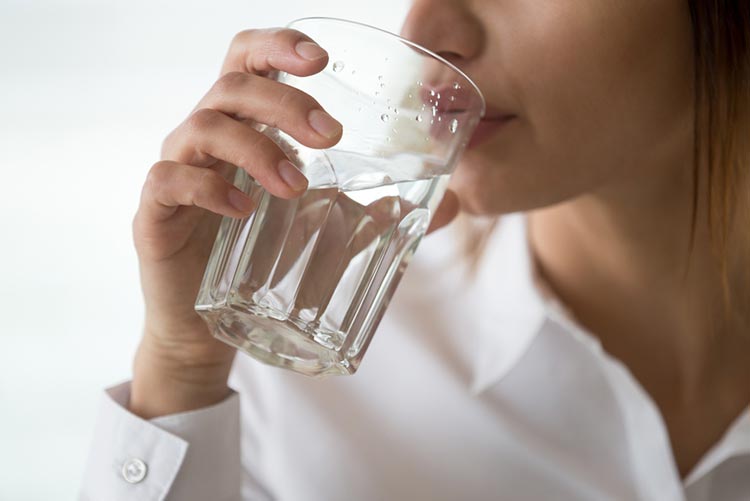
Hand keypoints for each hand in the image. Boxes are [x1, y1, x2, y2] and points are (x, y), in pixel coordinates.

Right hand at [130, 28, 343, 417]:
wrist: (203, 323)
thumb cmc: (257, 260)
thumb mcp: (317, 227)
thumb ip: (365, 211)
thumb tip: (432, 204)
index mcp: (242, 125)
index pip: (248, 60)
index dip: (280, 46)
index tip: (322, 60)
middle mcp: (206, 137)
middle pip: (233, 86)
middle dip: (285, 103)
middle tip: (329, 136)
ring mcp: (177, 170)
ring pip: (204, 126)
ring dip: (257, 148)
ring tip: (295, 185)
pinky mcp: (155, 212)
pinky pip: (170, 180)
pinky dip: (209, 187)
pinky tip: (244, 208)